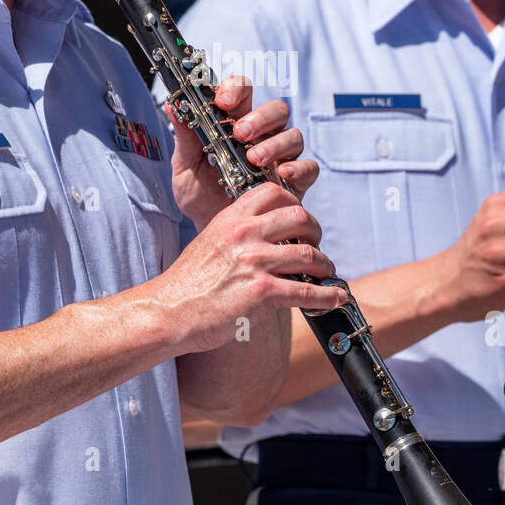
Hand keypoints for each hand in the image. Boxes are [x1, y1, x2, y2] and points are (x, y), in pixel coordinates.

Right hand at [159, 182, 341, 352]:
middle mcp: (245, 234)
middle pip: (300, 218)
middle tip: (317, 246)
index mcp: (231, 218)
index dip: (295, 202)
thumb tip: (265, 237)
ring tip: (327, 274)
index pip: (273, 191)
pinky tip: (335, 297)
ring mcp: (255, 261)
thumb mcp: (209, 242)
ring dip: (325, 266)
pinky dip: (327, 295)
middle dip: (316, 232)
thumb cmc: (186, 284)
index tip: (300, 219)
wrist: (168, 312)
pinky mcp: (262, 292)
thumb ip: (236, 234)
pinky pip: (307, 290)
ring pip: (310, 254)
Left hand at [168, 76, 317, 230]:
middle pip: (276, 109)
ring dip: (275, 143)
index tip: (222, 100)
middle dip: (260, 116)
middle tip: (240, 133)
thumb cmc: (199, 198)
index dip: (236, 89)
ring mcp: (280, 159)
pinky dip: (298, 167)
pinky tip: (281, 175)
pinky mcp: (294, 183)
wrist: (211, 235)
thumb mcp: (185, 167)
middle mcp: (262, 137)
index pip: (243, 93)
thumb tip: (173, 105)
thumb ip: (184, 137)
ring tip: (254, 159)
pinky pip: (309, 167)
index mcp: (234, 126)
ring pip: (293, 134)